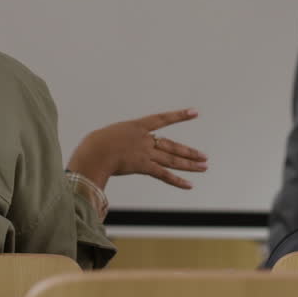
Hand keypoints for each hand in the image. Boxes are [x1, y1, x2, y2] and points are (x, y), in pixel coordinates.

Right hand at [68, 108, 206, 189]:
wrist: (93, 151)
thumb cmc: (93, 145)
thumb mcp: (106, 138)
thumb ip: (116, 143)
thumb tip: (112, 152)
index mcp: (136, 126)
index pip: (162, 119)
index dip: (180, 115)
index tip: (195, 112)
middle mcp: (145, 139)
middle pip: (172, 146)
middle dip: (189, 152)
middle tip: (204, 156)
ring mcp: (145, 152)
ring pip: (172, 160)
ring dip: (190, 164)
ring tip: (204, 167)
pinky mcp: (143, 166)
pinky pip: (164, 174)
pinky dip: (177, 181)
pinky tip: (190, 184)